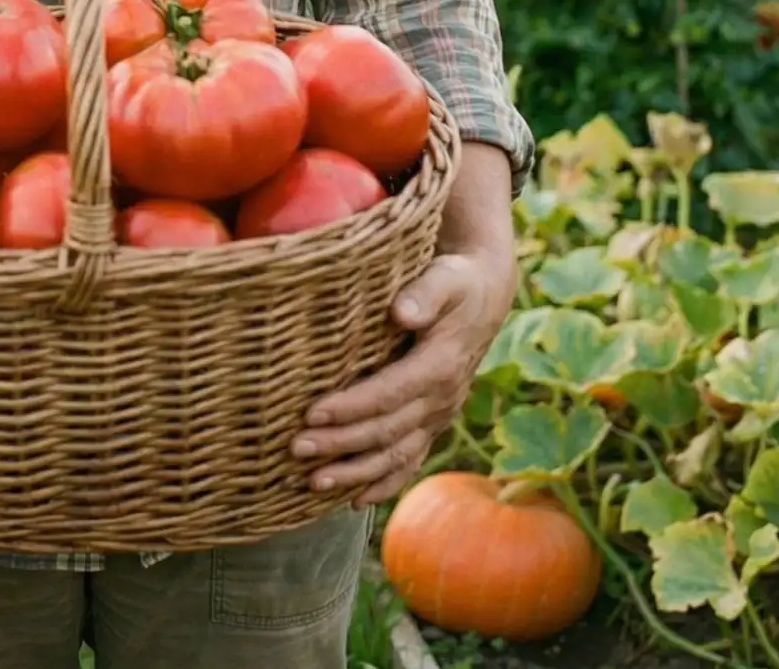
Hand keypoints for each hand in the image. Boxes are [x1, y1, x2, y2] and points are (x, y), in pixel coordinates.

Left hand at [292, 248, 514, 506]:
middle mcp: (441, 399)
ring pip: (395, 455)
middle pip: (386, 430)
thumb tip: (401, 312)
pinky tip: (353, 501)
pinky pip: (409, 461)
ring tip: (313, 483)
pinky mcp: (432, 423)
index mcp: (440, 366)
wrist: (482, 298)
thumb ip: (424, 293)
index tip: (311, 414)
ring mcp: (438, 417)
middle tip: (296, 448)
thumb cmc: (455, 282)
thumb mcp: (445, 277)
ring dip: (355, 472)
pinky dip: (383, 483)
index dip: (351, 406)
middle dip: (340, 443)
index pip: (389, 393)